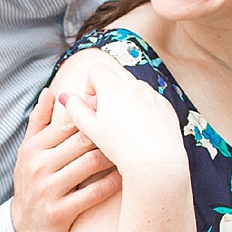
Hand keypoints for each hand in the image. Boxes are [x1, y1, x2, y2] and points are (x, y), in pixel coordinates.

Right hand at [10, 87, 122, 231]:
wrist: (22, 230)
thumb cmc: (32, 184)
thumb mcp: (28, 152)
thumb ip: (39, 121)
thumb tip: (52, 91)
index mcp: (33, 148)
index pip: (67, 123)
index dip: (94, 113)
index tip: (117, 108)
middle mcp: (39, 166)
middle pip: (81, 140)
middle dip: (109, 132)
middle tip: (134, 127)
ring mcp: (48, 189)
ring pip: (90, 164)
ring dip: (115, 155)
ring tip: (134, 149)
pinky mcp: (60, 212)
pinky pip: (93, 193)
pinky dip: (112, 182)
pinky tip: (127, 175)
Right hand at [56, 57, 187, 181]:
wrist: (156, 161)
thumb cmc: (120, 147)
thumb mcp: (90, 129)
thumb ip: (75, 109)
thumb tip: (65, 95)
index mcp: (113, 86)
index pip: (96, 70)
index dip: (90, 86)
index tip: (93, 106)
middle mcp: (135, 85)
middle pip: (116, 74)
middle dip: (108, 89)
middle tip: (107, 114)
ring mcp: (153, 94)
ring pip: (135, 86)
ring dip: (126, 97)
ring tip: (124, 124)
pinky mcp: (166, 105)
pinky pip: (151, 98)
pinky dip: (144, 107)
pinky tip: (141, 128)